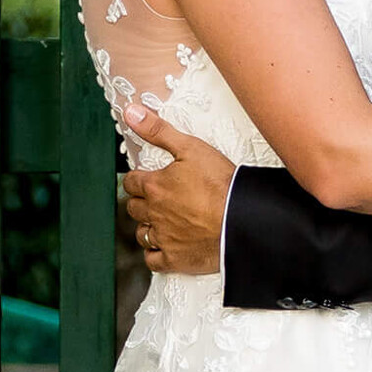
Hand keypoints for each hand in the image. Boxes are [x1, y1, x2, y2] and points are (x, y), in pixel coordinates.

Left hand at [119, 104, 235, 275]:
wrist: (240, 219)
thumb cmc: (219, 182)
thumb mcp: (190, 147)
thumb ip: (158, 130)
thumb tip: (130, 112)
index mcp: (154, 186)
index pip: (132, 182)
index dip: (138, 179)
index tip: (145, 179)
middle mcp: (153, 213)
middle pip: (134, 208)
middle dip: (141, 202)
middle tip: (156, 199)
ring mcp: (163, 238)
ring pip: (141, 233)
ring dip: (147, 226)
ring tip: (161, 221)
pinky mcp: (174, 259)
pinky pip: (152, 259)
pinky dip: (155, 253)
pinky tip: (165, 245)